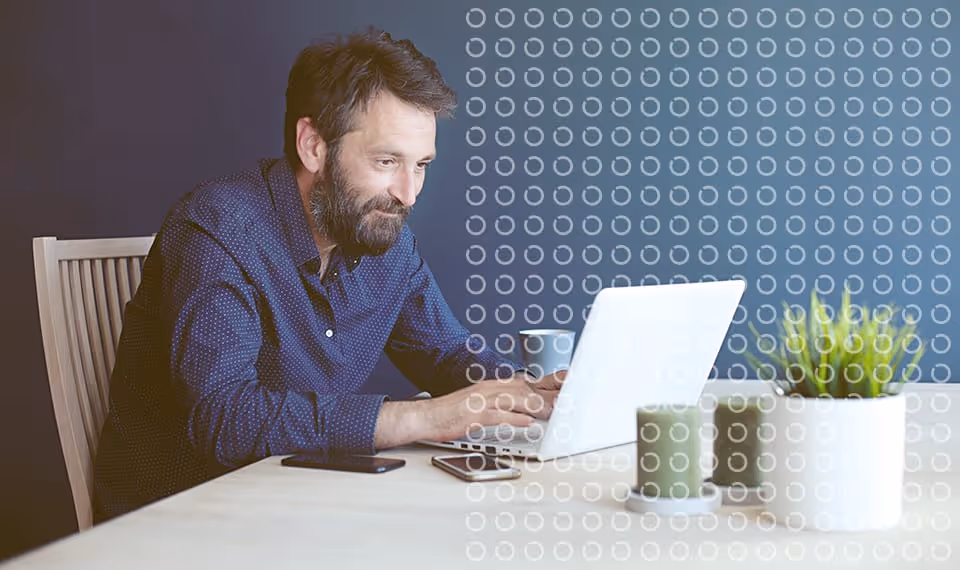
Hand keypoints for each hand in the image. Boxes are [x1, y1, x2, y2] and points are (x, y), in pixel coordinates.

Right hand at [418, 372, 564, 442]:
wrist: (427, 416)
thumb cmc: (454, 413)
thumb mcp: (484, 405)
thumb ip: (507, 407)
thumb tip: (529, 413)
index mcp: (495, 387)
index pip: (528, 381)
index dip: (550, 381)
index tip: (570, 381)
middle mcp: (491, 390)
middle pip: (526, 389)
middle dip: (549, 391)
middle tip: (571, 394)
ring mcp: (482, 401)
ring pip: (514, 400)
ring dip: (536, 404)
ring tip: (555, 410)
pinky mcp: (473, 414)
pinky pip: (497, 416)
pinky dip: (513, 418)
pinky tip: (527, 422)